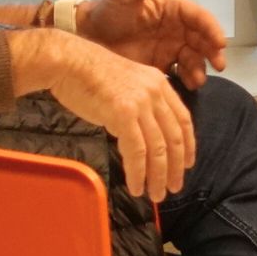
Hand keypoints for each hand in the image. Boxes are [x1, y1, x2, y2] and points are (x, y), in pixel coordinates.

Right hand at [33, 31, 195, 201]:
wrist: (68, 61)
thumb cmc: (89, 74)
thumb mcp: (126, 84)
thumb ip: (139, 105)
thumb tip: (142, 135)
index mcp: (159, 83)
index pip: (183, 119)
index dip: (188, 146)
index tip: (187, 165)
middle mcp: (155, 92)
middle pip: (174, 137)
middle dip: (176, 167)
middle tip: (173, 187)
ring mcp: (141, 103)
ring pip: (158, 149)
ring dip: (159, 176)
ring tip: (156, 194)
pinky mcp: (123, 114)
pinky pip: (137, 152)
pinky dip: (138, 173)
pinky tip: (136, 186)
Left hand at [78, 0, 226, 87]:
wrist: (86, 38)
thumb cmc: (106, 13)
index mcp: (171, 8)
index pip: (198, 17)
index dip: (211, 28)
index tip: (219, 42)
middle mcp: (175, 28)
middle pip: (202, 39)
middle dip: (212, 51)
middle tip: (219, 64)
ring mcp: (169, 48)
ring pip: (194, 57)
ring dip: (200, 67)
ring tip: (198, 80)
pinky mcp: (161, 65)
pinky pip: (181, 73)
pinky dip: (188, 79)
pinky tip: (188, 86)